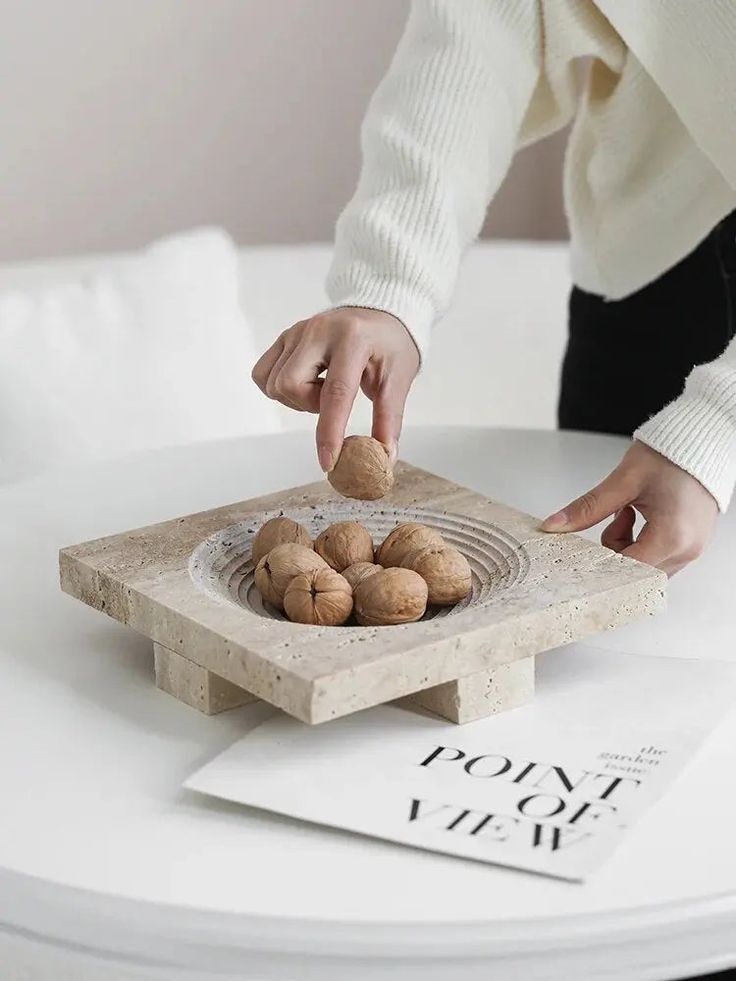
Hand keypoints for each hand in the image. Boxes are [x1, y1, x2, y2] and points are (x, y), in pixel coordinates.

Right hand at [252, 307, 419, 471]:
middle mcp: (319, 330)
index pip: (335, 392)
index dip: (330, 432)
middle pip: (290, 385)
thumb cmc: (391, 346)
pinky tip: (306, 382)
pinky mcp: (285, 336)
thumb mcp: (398, 379)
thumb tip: (383, 459)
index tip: (328, 462)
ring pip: (274, 383)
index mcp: (353, 339)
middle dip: (308, 406)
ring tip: (321, 389)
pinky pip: (263, 373)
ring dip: (297, 398)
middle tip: (331, 402)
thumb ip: (389, 419)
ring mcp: (297, 331)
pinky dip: (280, 388)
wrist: (381, 312)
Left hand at [541, 441, 717, 574]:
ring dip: (627, 547)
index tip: (584, 549)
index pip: (626, 570)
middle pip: (635, 573)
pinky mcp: (691, 543)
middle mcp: (686, 549)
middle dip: (614, 551)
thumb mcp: (623, 481)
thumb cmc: (671, 456)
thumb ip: (588, 507)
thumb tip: (555, 524)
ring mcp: (692, 548)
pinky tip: (638, 517)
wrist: (702, 443)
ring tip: (629, 512)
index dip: (599, 563)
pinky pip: (658, 558)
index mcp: (672, 536)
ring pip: (645, 568)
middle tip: (615, 516)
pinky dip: (641, 543)